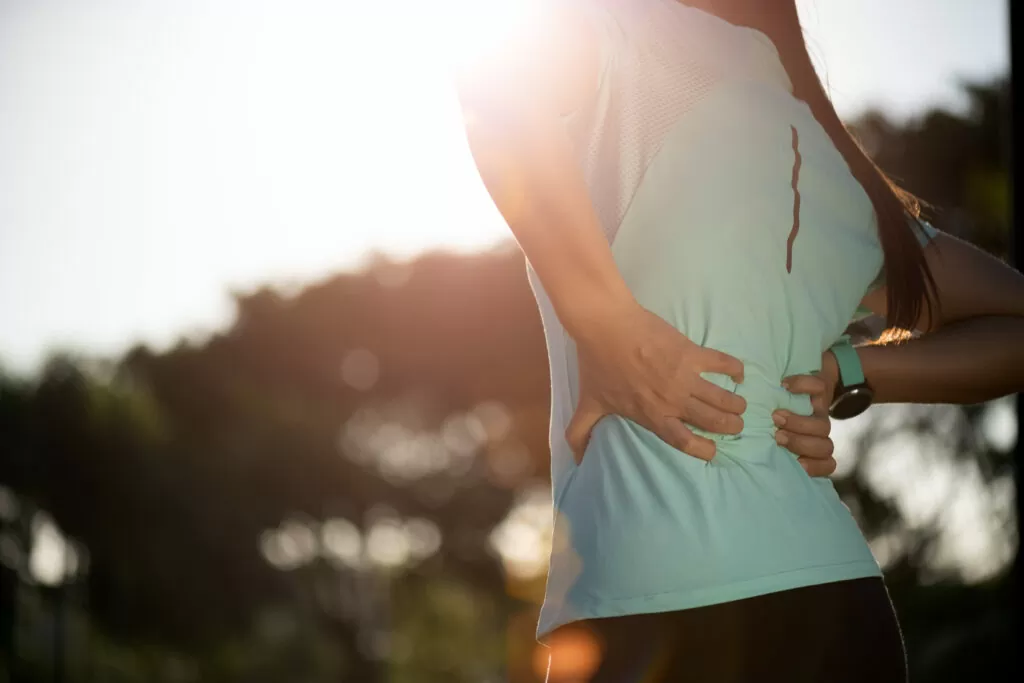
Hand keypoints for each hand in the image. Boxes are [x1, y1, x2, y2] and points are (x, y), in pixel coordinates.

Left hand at [565, 300, 746, 463]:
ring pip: (722, 398)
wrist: (605, 326)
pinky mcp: (691, 353)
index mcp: (652, 416)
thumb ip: (581, 433)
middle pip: (712, 421)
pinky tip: (739, 373)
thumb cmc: (597, 365)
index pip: (684, 442)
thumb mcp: (588, 404)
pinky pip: (722, 363)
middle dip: (729, 427)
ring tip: (741, 407)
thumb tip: (574, 460)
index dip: (703, 450)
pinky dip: (735, 369)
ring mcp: (685, 377)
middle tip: (735, 426)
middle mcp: (672, 400)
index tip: (712, 450)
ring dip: (735, 405)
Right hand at [772, 351, 839, 476]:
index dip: (816, 467)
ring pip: (822, 426)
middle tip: (778, 436)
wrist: (808, 372)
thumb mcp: (774, 434)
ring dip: (798, 423)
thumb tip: (750, 459)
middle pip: (824, 448)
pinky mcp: (821, 388)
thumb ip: (769, 448)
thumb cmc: (777, 412)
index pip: (826, 464)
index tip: (796, 463)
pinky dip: (801, 386)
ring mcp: (820, 411)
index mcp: (811, 447)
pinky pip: (818, 388)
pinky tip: (784, 386)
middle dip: (800, 444)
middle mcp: (818, 432)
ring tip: (776, 416)